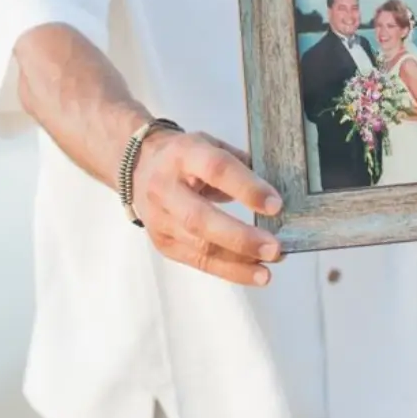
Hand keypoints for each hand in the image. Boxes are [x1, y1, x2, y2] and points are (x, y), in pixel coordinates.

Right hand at [132, 128, 283, 285]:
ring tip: (269, 268)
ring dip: (238, 262)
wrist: (140, 166)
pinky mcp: (163, 243)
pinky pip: (197, 261)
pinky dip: (229, 270)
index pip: (216, 170)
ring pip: (198, 246)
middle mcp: (166, 187)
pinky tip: (254, 274)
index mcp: (184, 154)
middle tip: (274, 248)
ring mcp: (160, 219)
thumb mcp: (212, 144)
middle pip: (200, 218)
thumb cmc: (187, 155)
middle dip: (240, 237)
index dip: (246, 188)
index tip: (276, 205)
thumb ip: (241, 164)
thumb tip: (275, 194)